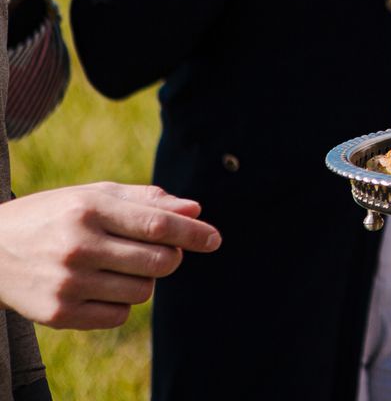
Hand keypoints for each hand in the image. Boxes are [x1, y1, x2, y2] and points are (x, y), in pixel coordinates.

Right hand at [0, 183, 220, 329]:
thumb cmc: (54, 216)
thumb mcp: (93, 196)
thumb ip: (146, 200)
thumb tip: (195, 209)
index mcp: (90, 209)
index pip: (158, 224)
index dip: (194, 233)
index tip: (215, 239)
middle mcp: (78, 246)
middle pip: (159, 261)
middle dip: (172, 257)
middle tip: (161, 251)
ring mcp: (67, 283)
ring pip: (144, 291)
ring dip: (145, 280)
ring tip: (119, 266)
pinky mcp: (58, 314)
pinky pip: (119, 315)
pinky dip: (122, 302)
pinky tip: (101, 286)